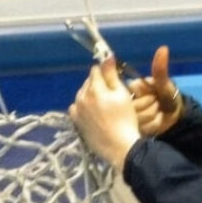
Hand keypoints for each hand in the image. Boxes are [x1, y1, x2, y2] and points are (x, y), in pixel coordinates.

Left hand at [69, 56, 140, 171]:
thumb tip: (106, 56)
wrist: (119, 146)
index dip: (105, 72)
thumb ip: (112, 74)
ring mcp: (77, 110)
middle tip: (110, 94)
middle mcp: (81, 96)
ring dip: (90, 94)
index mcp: (94, 88)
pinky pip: (77, 107)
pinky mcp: (76, 122)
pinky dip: (83, 106)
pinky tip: (93, 113)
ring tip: (103, 104)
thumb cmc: (125, 118)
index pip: (95, 70)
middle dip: (97, 83)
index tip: (113, 78)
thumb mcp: (122, 94)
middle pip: (88, 82)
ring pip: (82, 94)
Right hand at [128, 45, 183, 136]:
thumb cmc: (168, 96)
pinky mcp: (133, 127)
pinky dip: (152, 125)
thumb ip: (160, 69)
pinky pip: (140, 128)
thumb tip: (163, 48)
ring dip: (152, 116)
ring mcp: (128, 116)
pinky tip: (157, 121)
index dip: (142, 97)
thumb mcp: (164, 83)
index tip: (153, 96)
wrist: (176, 116)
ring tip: (158, 112)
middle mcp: (126, 101)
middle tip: (158, 104)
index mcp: (131, 87)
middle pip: (132, 108)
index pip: (127, 93)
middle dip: (149, 107)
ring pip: (136, 118)